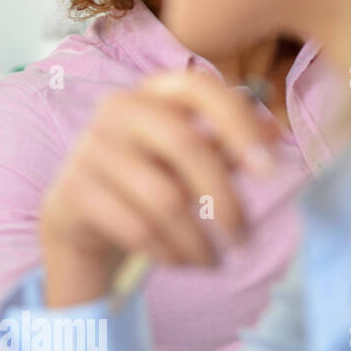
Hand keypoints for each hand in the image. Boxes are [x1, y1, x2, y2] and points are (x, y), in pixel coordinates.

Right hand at [40, 71, 280, 306]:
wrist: (78, 219)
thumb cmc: (144, 183)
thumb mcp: (186, 161)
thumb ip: (225, 145)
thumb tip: (276, 134)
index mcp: (150, 94)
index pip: (198, 88)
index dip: (238, 123)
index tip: (271, 169)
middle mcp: (115, 111)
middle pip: (186, 145)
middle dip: (225, 199)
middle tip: (244, 237)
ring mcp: (89, 150)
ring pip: (164, 199)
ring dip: (198, 240)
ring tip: (213, 261)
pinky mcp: (73, 192)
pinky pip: (137, 228)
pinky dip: (169, 253)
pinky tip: (180, 262)